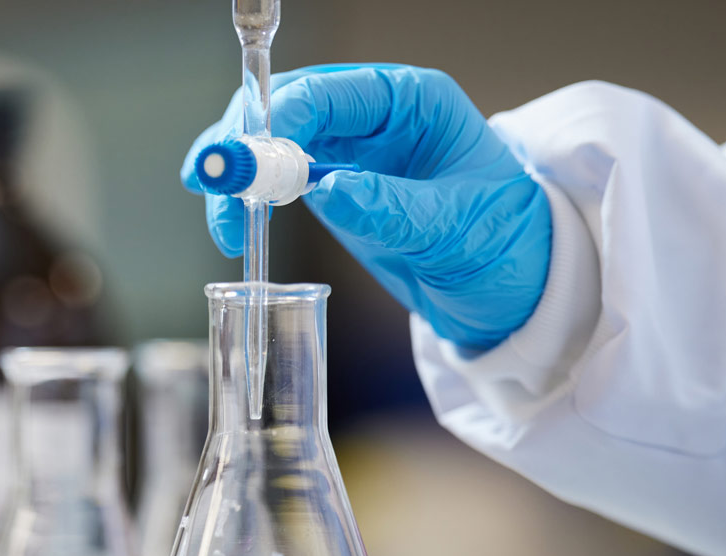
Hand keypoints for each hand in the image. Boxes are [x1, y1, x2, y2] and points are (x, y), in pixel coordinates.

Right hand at [182, 64, 551, 351]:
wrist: (514, 292)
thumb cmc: (506, 246)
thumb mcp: (455, 228)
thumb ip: (390, 208)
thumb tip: (326, 192)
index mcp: (412, 103)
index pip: (328, 93)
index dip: (278, 119)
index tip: (245, 159)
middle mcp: (374, 118)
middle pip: (286, 109)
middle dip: (242, 145)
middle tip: (211, 185)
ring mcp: (350, 154)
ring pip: (270, 146)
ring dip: (237, 179)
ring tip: (226, 224)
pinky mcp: (333, 190)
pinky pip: (276, 182)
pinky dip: (248, 202)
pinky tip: (236, 225)